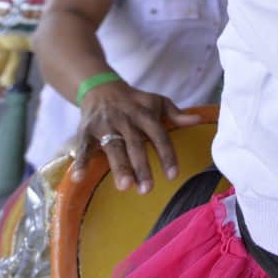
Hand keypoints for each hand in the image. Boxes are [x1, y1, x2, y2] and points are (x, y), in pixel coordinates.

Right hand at [70, 81, 202, 193]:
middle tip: (147, 189)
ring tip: (125, 186)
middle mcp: (125, 119)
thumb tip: (198, 120)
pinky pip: (82, 147)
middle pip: (135, 144)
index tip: (173, 176)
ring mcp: (105, 125)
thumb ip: (176, 114)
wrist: (101, 88)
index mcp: (144, 114)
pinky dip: (80, 161)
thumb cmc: (134, 101)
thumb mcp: (157, 102)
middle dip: (141, 167)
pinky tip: (79, 177)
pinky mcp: (86, 130)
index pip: (158, 135)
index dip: (166, 155)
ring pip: (112, 147)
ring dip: (118, 166)